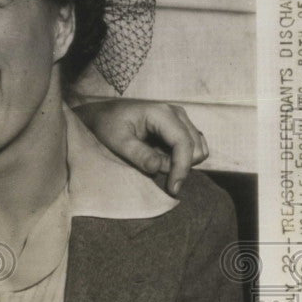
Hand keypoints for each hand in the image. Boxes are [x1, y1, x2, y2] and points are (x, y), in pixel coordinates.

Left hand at [72, 99, 207, 195]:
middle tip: (152, 169)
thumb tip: (157, 168)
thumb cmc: (107, 125)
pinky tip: (161, 158)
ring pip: (197, 148)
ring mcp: (181, 119)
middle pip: (195, 147)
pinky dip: (181, 158)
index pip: (183, 142)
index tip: (172, 188)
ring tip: (154, 161)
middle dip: (179, 166)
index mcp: (161, 113)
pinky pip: (192, 147)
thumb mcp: (117, 141)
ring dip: (180, 162)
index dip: (181, 167)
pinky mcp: (180, 126)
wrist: (104, 114)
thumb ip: (137, 154)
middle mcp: (176, 113)